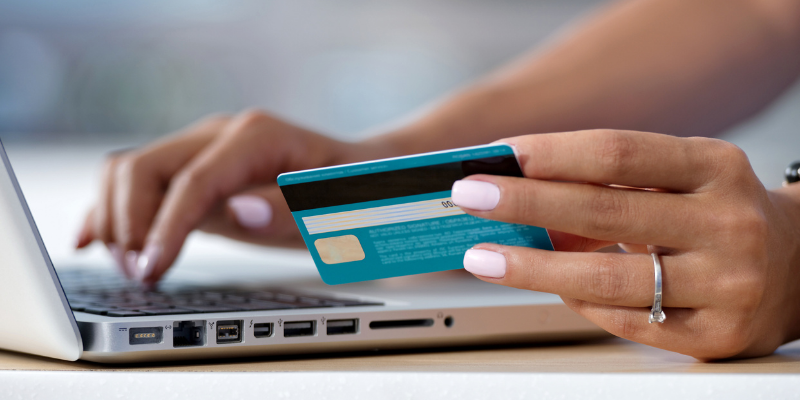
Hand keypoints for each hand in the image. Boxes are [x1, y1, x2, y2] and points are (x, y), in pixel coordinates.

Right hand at [75, 110, 374, 284]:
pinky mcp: (192, 173)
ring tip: (134, 269)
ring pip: (128, 172)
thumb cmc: (351, 191)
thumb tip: (238, 210)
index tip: (153, 268)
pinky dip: (110, 210)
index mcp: (258, 137)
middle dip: (130, 223)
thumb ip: (291, 208)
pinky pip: (136, 183)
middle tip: (142, 275)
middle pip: (143, 166)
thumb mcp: (338, 206)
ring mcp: (202, 151)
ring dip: (116, 220)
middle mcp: (221, 136)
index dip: (165, 226)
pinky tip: (91, 240)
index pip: (193, 179)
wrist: (355, 176)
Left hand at [452, 130, 799, 359]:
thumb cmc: (714, 213)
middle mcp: (727, 223)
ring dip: (532, 266)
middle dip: (525, 202)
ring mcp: (726, 283)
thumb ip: (613, 184)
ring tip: (483, 257)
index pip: (619, 153)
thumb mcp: (680, 181)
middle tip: (469, 198)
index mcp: (715, 168)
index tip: (499, 155)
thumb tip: (522, 191)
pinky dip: (578, 301)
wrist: (794, 268)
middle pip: (605, 211)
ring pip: (608, 277)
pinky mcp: (715, 334)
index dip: (552, 153)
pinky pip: (626, 320)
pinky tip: (549, 286)